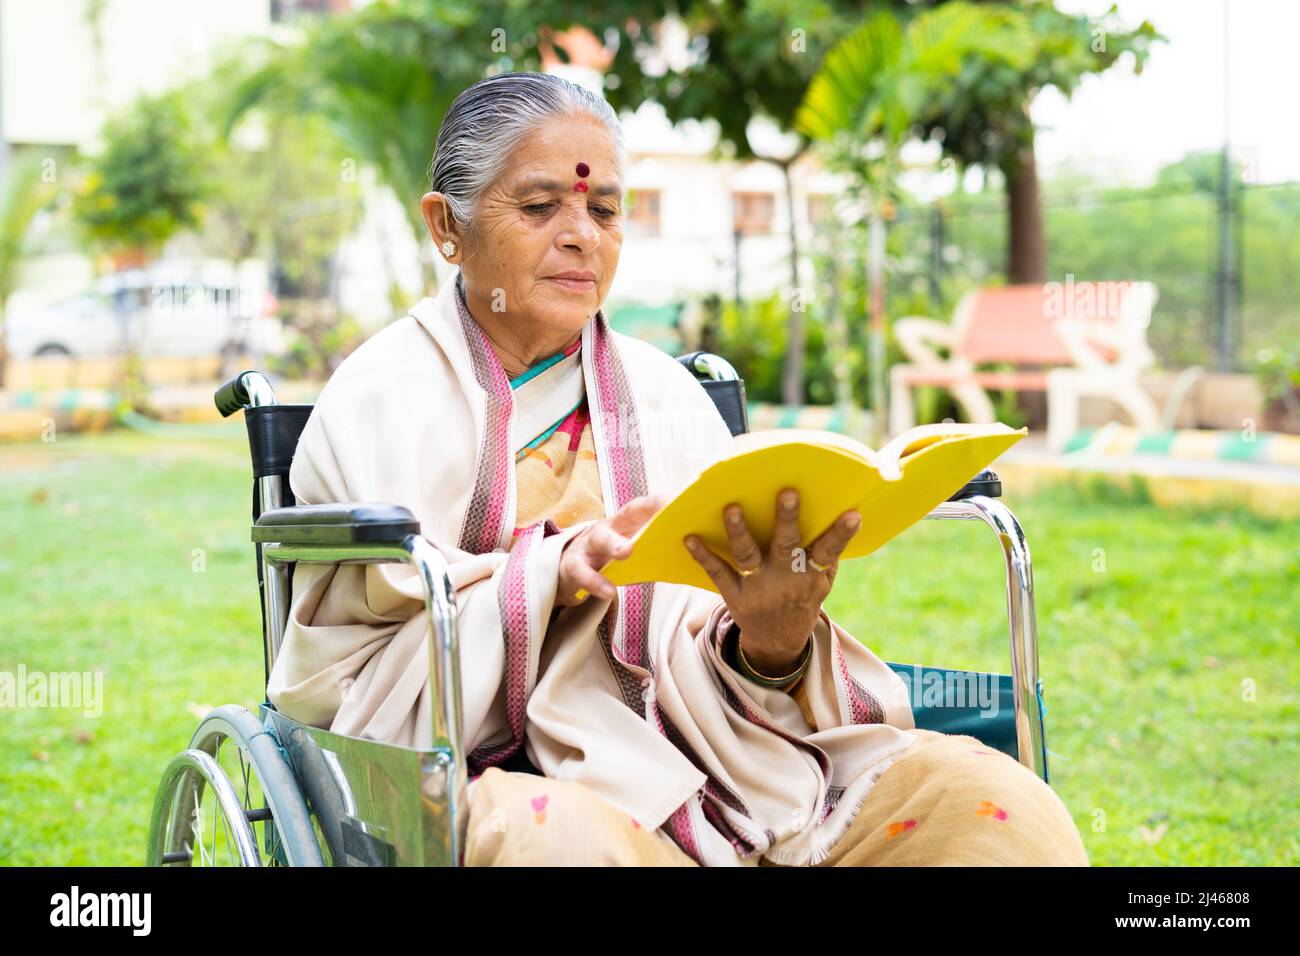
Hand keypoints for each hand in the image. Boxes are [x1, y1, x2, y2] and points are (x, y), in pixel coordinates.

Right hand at [555, 493, 666, 606]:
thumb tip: (688, 552)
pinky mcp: (573, 566)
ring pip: (600, 539)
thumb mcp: (628, 549)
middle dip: (645, 513)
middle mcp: (606, 528)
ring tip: (626, 552)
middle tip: (661, 522)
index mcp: (623, 523)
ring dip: (613, 543)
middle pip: (622, 517)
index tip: (677, 503)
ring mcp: (587, 546)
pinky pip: (584, 573)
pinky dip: (596, 583)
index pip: (642, 507)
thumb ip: (651, 548)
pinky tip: (609, 592)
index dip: (658, 504)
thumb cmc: (609, 559)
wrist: (571, 571)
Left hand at [683, 488, 860, 674]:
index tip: (853, 514)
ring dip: (739, 531)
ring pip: (748, 556)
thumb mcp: (821, 584)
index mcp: (810, 576)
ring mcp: (758, 588)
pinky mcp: (734, 595)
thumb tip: (834, 512)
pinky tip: (690, 537)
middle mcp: (785, 581)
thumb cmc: (801, 599)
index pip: (829, 552)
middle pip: (786, 546)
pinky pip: (717, 573)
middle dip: (787, 519)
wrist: (777, 643)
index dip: (841, 534)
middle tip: (788, 493)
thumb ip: (826, 555)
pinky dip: (703, 555)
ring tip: (732, 508)